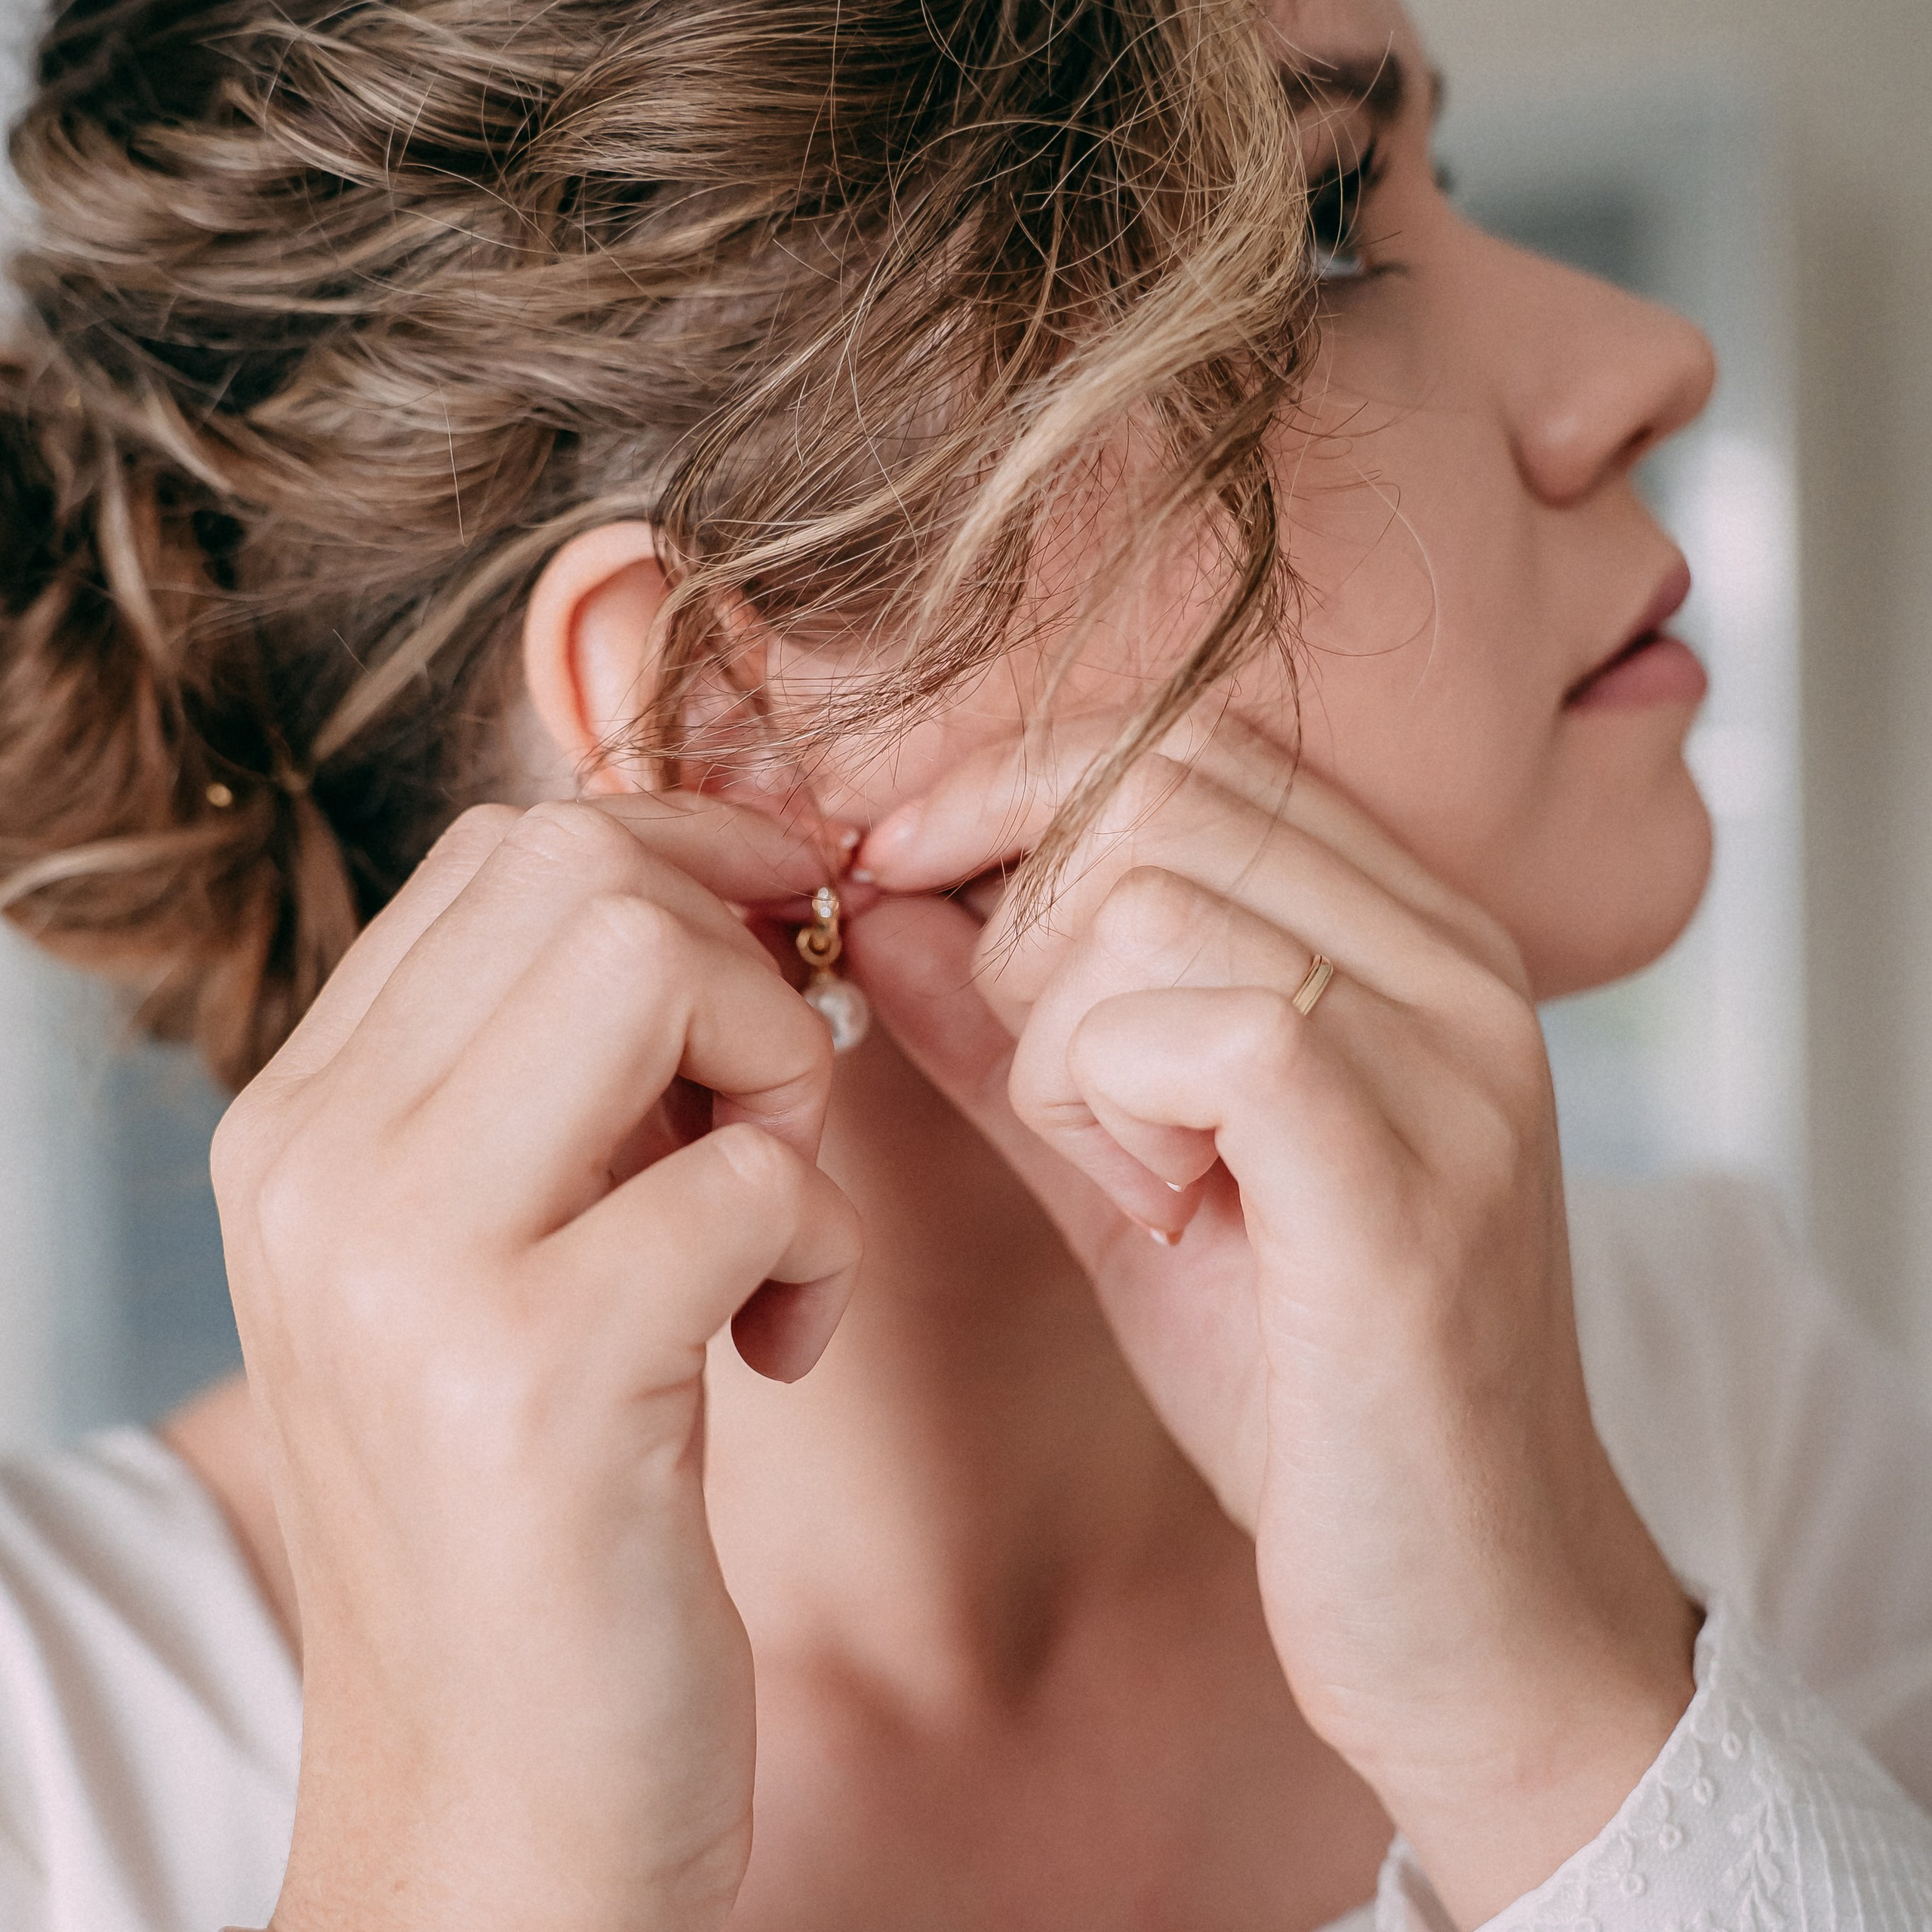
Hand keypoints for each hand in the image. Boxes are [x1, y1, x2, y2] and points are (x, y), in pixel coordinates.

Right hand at [212, 794, 862, 1931]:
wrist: (498, 1804)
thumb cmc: (543, 1506)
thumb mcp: (509, 1253)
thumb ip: (567, 1078)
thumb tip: (733, 897)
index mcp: (304, 1121)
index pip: (509, 851)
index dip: (688, 869)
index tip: (776, 962)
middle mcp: (319, 1164)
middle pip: (588, 871)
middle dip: (747, 961)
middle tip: (774, 1113)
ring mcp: (406, 1265)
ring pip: (656, 966)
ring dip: (783, 1076)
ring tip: (776, 1222)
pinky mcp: (532, 1379)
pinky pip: (757, 1176)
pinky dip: (822, 1245)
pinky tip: (780, 1353)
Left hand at [852, 719, 1697, 1927]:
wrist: (1464, 1605)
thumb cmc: (1298, 1381)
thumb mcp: (1122, 1168)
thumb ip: (1007, 1027)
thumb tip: (877, 900)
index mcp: (1408, 936)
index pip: (1188, 743)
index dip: (1011, 788)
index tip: (897, 869)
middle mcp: (1454, 961)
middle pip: (1154, 793)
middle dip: (1025, 927)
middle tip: (1064, 1097)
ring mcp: (1451, 1057)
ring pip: (1148, 901)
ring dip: (1064, 1046)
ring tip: (1138, 1181)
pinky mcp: (1408, 1174)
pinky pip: (1196, 1025)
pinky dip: (1110, 1105)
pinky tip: (1162, 1210)